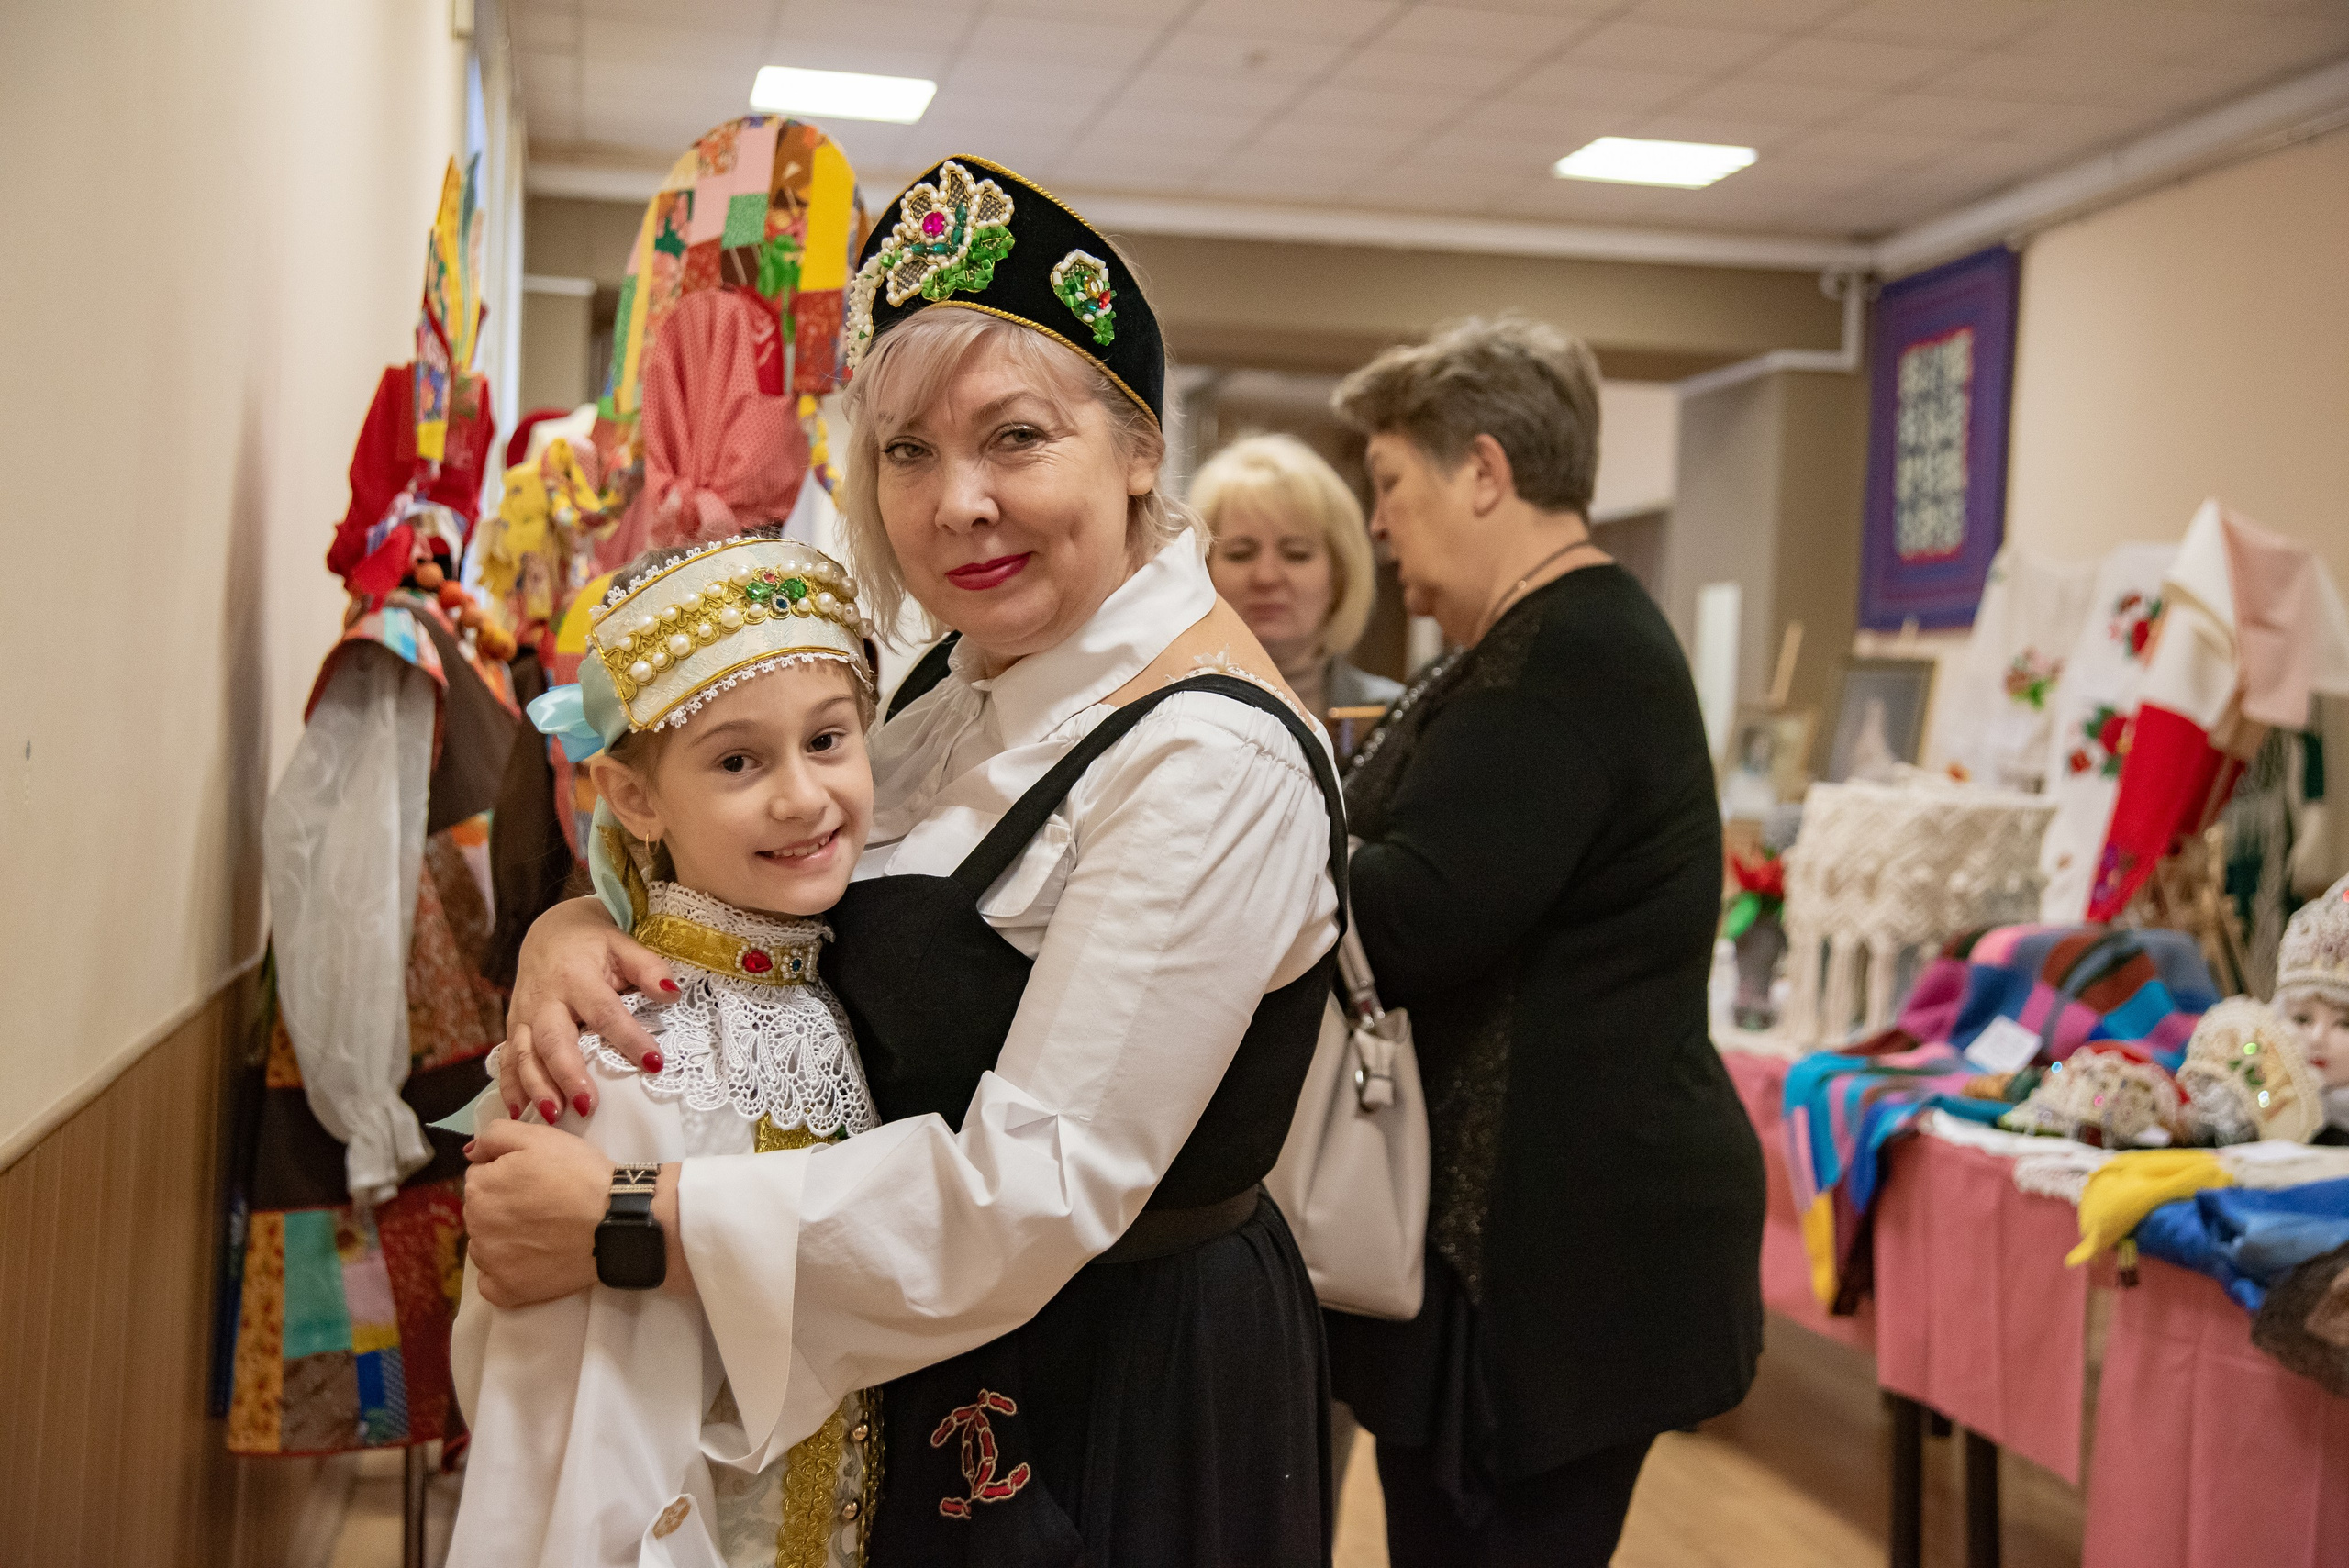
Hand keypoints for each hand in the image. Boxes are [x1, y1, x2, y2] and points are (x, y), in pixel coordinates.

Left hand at [463, 1120, 611, 1306]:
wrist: (615, 1220)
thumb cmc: (579, 1174)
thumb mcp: (540, 1137)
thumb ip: (496, 1135)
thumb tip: (471, 1151)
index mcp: (479, 1187)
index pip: (480, 1177)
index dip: (507, 1175)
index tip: (534, 1179)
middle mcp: (475, 1225)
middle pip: (481, 1211)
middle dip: (502, 1206)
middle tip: (542, 1204)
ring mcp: (490, 1261)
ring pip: (484, 1245)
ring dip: (502, 1238)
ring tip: (541, 1231)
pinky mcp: (508, 1289)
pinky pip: (491, 1283)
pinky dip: (504, 1273)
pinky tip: (529, 1261)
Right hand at [500, 896, 677, 1119]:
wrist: (550, 932)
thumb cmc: (593, 944)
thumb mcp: (623, 945)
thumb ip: (649, 968)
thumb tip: (672, 993)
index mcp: (577, 977)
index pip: (605, 1012)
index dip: (629, 1038)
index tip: (654, 1064)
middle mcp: (546, 998)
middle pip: (554, 1040)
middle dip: (567, 1075)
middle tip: (588, 1106)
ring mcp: (524, 1014)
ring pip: (523, 1054)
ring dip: (537, 1087)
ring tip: (555, 1117)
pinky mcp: (512, 1027)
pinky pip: (506, 1059)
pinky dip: (510, 1086)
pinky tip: (519, 1112)